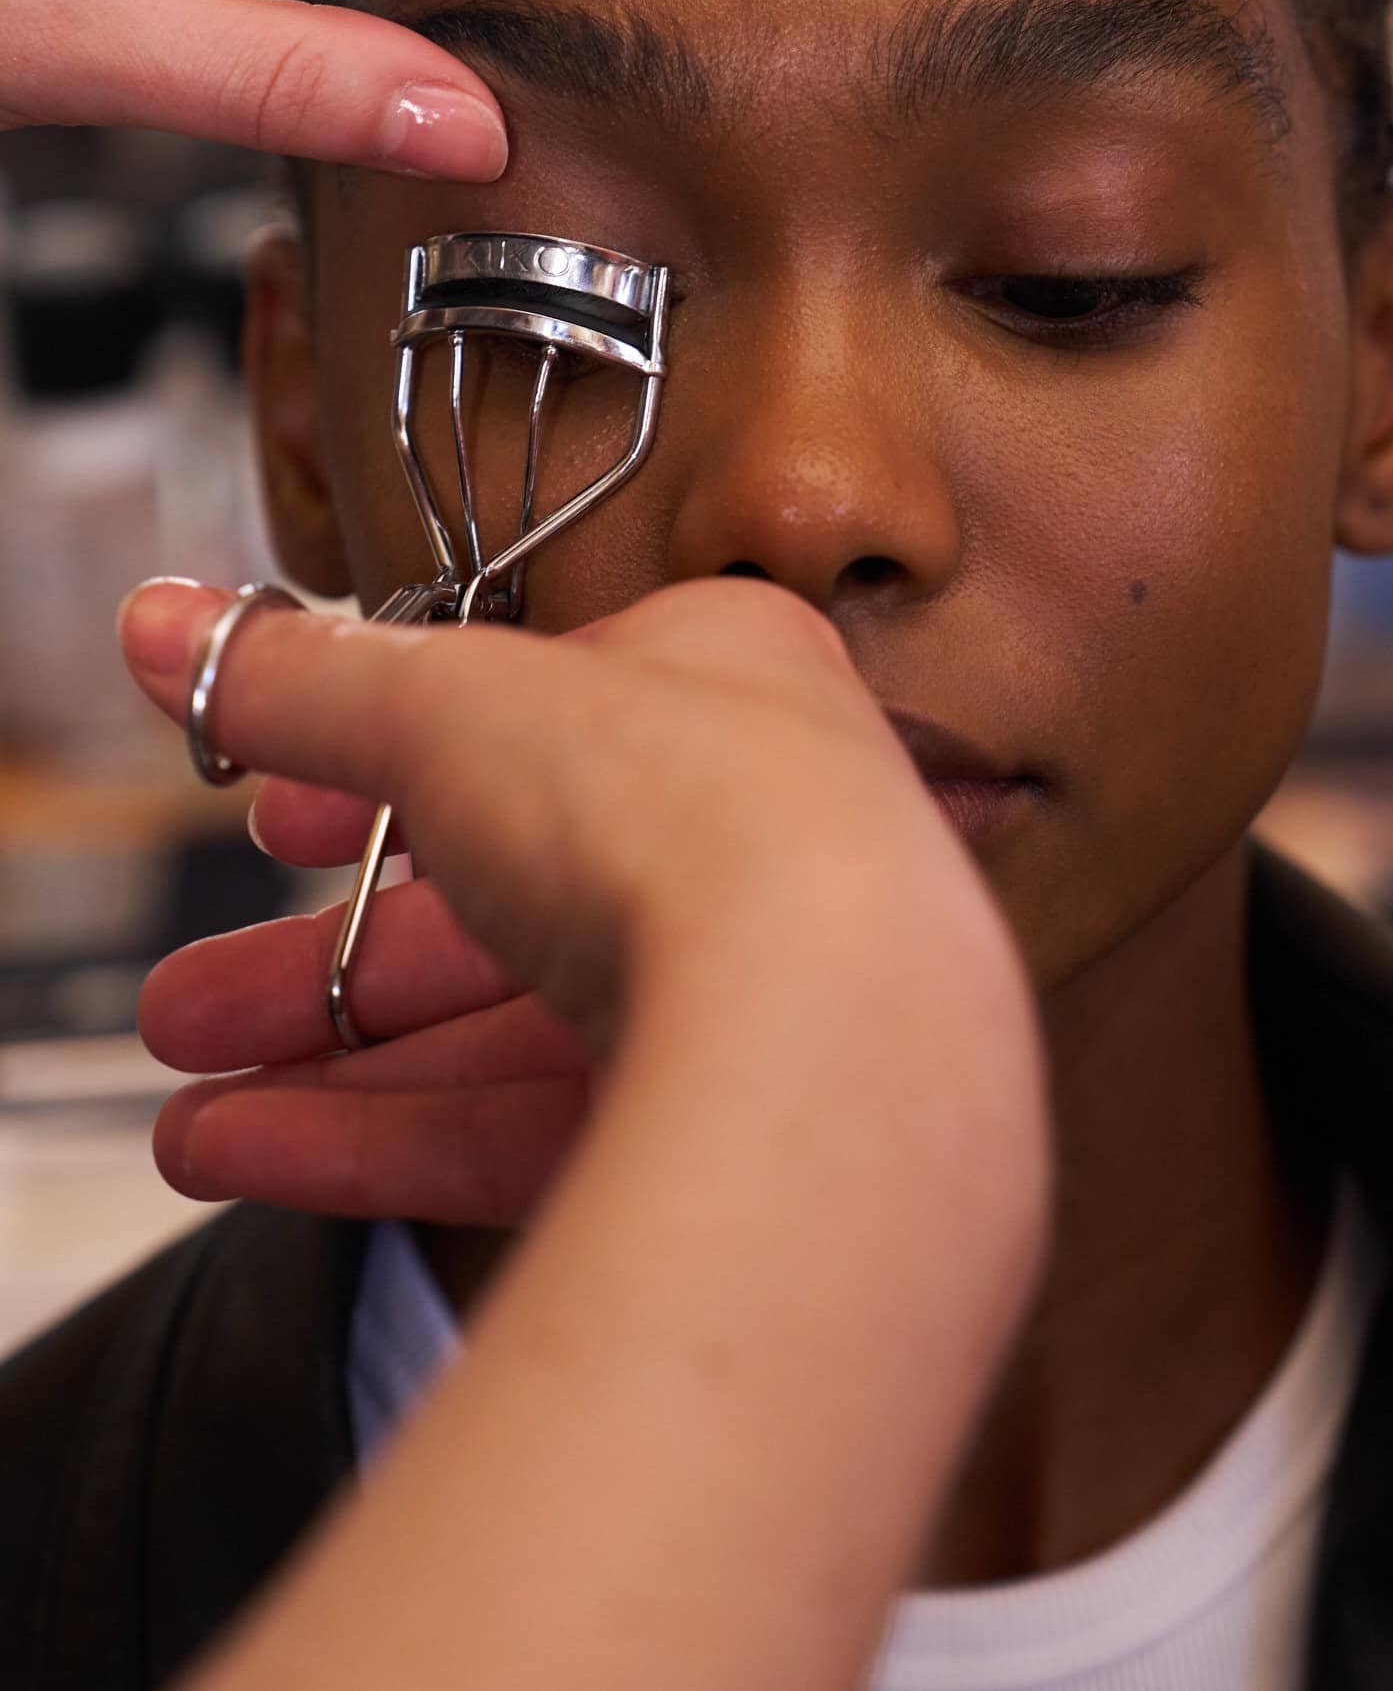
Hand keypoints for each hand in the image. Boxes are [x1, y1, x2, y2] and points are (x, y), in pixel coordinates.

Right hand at [145, 579, 1050, 1690]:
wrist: (840, 1026)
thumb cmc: (689, 807)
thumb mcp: (450, 708)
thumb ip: (305, 680)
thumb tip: (165, 623)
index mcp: (723, 681)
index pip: (539, 714)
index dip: (389, 757)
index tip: (271, 809)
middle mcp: (752, 836)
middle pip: (505, 893)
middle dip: (325, 950)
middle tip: (191, 998)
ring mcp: (750, 996)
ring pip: (509, 1030)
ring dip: (340, 1063)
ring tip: (188, 1104)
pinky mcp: (730, 1134)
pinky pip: (533, 1132)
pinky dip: (391, 1144)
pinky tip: (250, 1157)